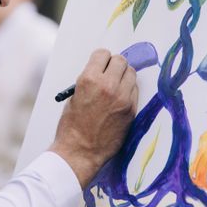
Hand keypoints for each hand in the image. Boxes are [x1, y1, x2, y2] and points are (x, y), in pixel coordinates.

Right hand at [50, 49, 137, 187]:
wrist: (80, 151)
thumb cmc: (72, 126)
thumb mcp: (75, 96)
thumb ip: (90, 81)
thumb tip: (102, 72)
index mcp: (89, 80)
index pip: (103, 54)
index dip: (101, 59)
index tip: (101, 63)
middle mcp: (108, 85)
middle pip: (120, 61)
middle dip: (115, 65)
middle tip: (110, 73)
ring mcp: (122, 98)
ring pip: (131, 74)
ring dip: (124, 76)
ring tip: (116, 86)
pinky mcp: (131, 110)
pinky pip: (135, 91)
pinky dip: (128, 91)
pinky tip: (119, 99)